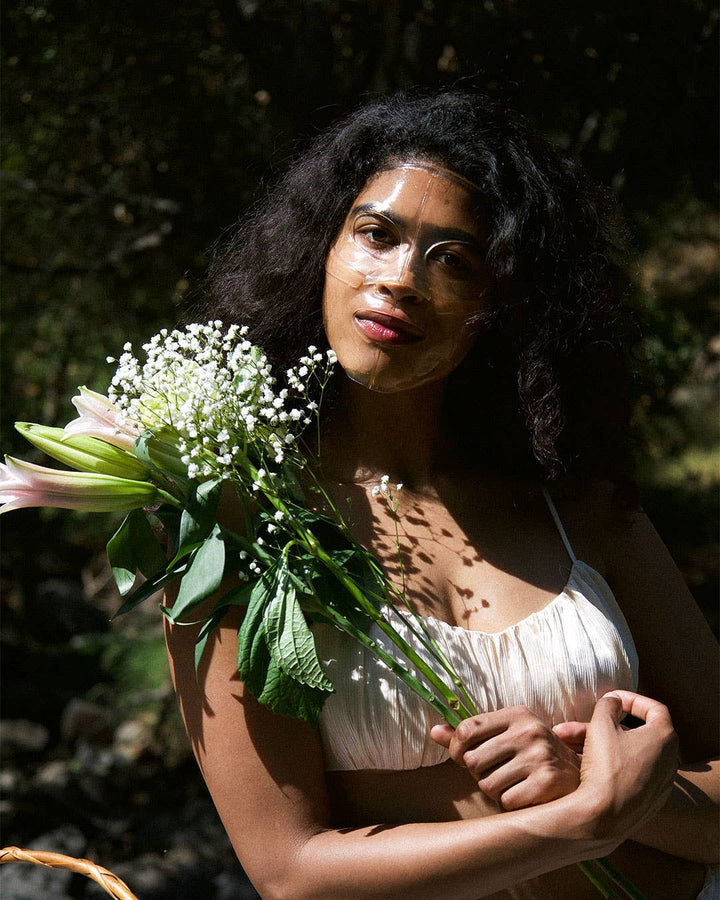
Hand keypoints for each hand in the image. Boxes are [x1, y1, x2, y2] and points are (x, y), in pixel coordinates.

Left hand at [430, 706, 580, 809]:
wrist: (580, 775)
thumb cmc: (531, 754)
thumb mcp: (504, 735)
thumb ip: (468, 734)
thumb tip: (433, 732)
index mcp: (516, 714)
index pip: (467, 729)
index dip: (456, 748)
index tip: (462, 758)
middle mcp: (529, 731)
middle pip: (473, 760)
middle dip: (478, 772)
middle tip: (494, 772)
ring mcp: (540, 756)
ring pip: (487, 784)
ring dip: (494, 790)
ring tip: (511, 782)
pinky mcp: (547, 783)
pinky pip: (506, 801)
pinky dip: (510, 803)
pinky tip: (524, 795)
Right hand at [575, 691, 678, 844]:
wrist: (605, 818)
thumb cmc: (606, 766)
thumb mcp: (601, 725)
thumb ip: (608, 705)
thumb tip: (613, 701)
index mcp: (664, 738)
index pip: (654, 708)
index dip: (631, 699)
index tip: (612, 699)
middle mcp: (669, 760)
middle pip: (635, 734)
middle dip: (603, 727)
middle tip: (583, 725)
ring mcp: (660, 783)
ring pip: (627, 754)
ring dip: (601, 746)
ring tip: (568, 745)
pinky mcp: (649, 801)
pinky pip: (630, 775)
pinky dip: (610, 765)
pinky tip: (585, 766)